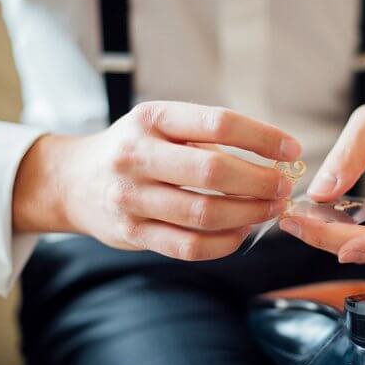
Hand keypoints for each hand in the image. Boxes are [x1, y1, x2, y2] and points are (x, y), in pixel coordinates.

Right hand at [13, 101, 300, 260]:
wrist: (73, 181)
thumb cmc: (134, 149)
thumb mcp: (161, 125)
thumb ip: (207, 137)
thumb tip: (273, 158)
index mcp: (152, 118)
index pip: (219, 123)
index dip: (263, 137)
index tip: (291, 149)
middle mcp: (137, 155)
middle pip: (214, 171)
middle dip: (261, 181)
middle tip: (284, 187)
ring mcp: (132, 197)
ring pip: (205, 212)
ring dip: (249, 214)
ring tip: (271, 210)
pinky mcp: (133, 233)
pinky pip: (190, 246)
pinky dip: (226, 242)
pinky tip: (243, 232)